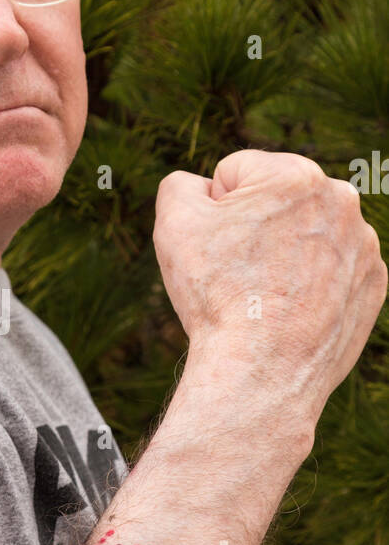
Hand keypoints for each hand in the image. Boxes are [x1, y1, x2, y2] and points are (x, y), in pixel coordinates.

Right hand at [153, 149, 386, 421]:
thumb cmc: (216, 294)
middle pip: (275, 201)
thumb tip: (202, 187)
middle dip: (253, 226)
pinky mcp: (373, 284)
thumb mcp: (174, 222)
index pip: (235, 173)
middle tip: (238, 273)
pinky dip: (309, 284)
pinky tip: (290, 311)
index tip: (216, 249)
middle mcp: (342, 200)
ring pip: (305, 235)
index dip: (212, 211)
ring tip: (264, 295)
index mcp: (296, 174)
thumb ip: (181, 184)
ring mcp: (364, 244)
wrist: (262, 372)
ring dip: (282, 253)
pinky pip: (330, 270)